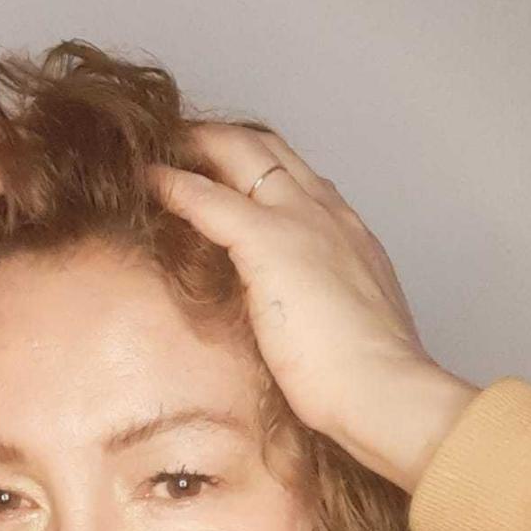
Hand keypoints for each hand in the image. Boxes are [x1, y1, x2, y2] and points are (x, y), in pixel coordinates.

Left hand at [149, 124, 478, 492]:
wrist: (383, 391)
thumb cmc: (365, 381)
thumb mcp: (344, 325)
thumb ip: (318, 305)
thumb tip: (290, 319)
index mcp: (348, 235)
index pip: (299, 181)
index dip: (260, 171)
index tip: (228, 175)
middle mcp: (327, 214)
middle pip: (269, 150)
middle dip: (223, 139)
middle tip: (181, 141)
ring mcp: (299, 221)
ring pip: (242, 152)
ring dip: (199, 144)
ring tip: (159, 149)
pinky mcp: (267, 241)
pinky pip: (207, 197)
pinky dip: (173, 183)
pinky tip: (146, 181)